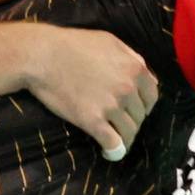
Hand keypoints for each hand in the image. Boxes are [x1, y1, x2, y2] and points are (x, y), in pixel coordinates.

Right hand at [25, 27, 159, 161]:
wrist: (42, 55)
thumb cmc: (74, 44)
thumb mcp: (110, 42)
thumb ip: (132, 58)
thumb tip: (146, 75)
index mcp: (135, 69)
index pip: (152, 97)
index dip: (144, 105)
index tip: (134, 110)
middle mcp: (128, 89)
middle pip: (140, 116)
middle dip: (131, 121)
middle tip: (119, 124)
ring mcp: (111, 106)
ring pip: (129, 132)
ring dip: (123, 138)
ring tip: (114, 140)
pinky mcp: (93, 121)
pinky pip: (113, 144)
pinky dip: (113, 151)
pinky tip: (107, 152)